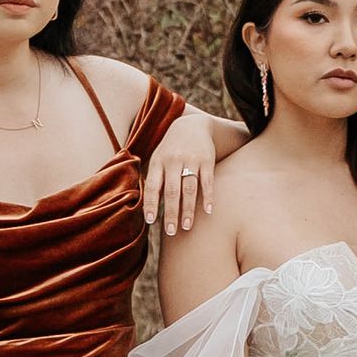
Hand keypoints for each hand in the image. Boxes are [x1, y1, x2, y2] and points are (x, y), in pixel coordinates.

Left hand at [141, 109, 222, 238]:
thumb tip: (149, 206)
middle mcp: (173, 161)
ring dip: (188, 209)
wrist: (191, 125)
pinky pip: (207, 181)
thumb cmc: (171, 148)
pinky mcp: (206, 160)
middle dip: (171, 213)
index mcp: (158, 162)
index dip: (151, 204)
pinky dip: (207, 197)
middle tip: (171, 231)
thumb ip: (155, 179)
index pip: (153, 186)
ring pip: (189, 189)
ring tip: (187, 226)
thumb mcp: (158, 158)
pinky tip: (207, 211)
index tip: (151, 221)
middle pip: (172, 191)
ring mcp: (190, 160)